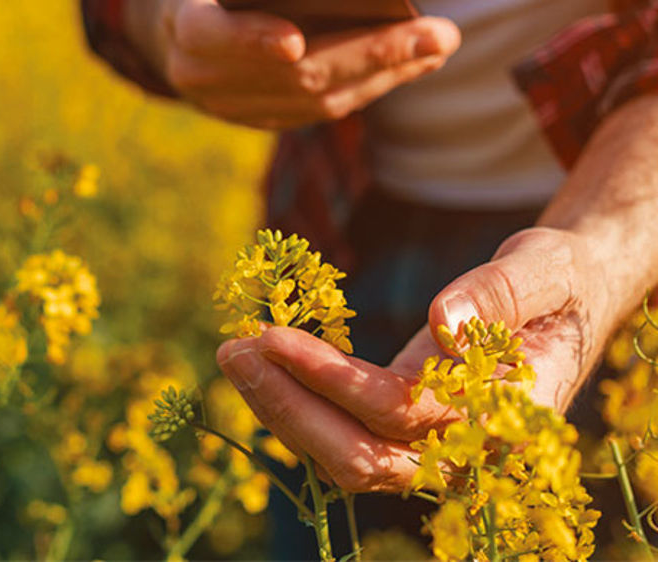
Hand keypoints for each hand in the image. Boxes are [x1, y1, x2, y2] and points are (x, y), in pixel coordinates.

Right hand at [125, 0, 459, 128]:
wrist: (179, 27)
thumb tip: (337, 9)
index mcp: (185, 26)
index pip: (210, 36)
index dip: (251, 41)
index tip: (292, 43)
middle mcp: (202, 76)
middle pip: (293, 75)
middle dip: (371, 54)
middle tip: (437, 36)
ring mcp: (231, 107)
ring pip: (315, 101)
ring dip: (385, 74)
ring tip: (436, 46)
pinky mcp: (258, 120)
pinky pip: (318, 111)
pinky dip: (368, 87)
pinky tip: (408, 64)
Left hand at [216, 227, 611, 491]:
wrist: (566, 305)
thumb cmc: (558, 281)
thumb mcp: (546, 266)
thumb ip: (503, 293)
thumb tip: (446, 323)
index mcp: (507, 418)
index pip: (402, 413)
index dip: (332, 379)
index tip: (273, 336)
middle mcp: (465, 451)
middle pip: (361, 457)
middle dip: (289, 408)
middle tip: (232, 351)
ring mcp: (431, 449)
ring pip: (343, 456)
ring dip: (282, 408)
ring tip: (234, 353)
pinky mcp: (404, 432)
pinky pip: (343, 436)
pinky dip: (297, 404)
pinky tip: (263, 365)